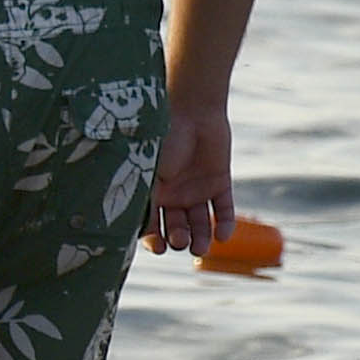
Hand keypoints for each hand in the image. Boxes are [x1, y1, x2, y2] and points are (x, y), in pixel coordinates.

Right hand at [147, 102, 233, 257]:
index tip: (158, 248)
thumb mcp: (148, 171)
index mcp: (152, 192)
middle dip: (178, 238)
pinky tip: (223, 236)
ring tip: (201, 248)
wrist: (193, 110)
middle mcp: (175, 195)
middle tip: (180, 242)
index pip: (151, 223)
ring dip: (201, 238)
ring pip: (200, 222)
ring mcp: (198, 189)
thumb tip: (134, 232)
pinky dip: (225, 224)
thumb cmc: (163, 139)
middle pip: (176, 227)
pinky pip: (223, 209)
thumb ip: (144, 198)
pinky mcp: (219, 182)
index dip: (153, 239)